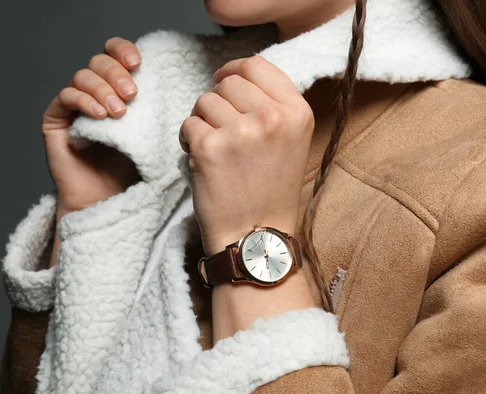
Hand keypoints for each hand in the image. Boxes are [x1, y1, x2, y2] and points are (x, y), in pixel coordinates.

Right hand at [42, 37, 142, 220]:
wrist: (108, 202)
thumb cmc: (133, 170)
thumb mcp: (153, 134)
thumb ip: (157, 108)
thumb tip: (173, 82)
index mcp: (117, 89)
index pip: (115, 55)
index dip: (123, 50)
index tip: (138, 62)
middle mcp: (93, 93)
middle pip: (98, 61)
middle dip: (116, 73)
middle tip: (132, 94)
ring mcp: (73, 106)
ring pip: (82, 76)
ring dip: (102, 89)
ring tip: (119, 112)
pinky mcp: (55, 120)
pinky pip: (65, 97)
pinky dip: (83, 100)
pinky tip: (100, 115)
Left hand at [179, 56, 314, 255]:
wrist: (256, 236)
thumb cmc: (270, 190)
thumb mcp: (291, 140)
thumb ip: (273, 104)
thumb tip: (237, 74)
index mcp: (297, 112)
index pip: (255, 65)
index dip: (233, 70)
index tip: (223, 82)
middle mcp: (272, 117)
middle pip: (228, 82)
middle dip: (218, 103)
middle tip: (223, 132)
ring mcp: (241, 132)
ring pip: (204, 101)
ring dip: (203, 122)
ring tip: (217, 151)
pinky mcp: (210, 148)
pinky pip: (188, 125)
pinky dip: (189, 142)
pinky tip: (204, 163)